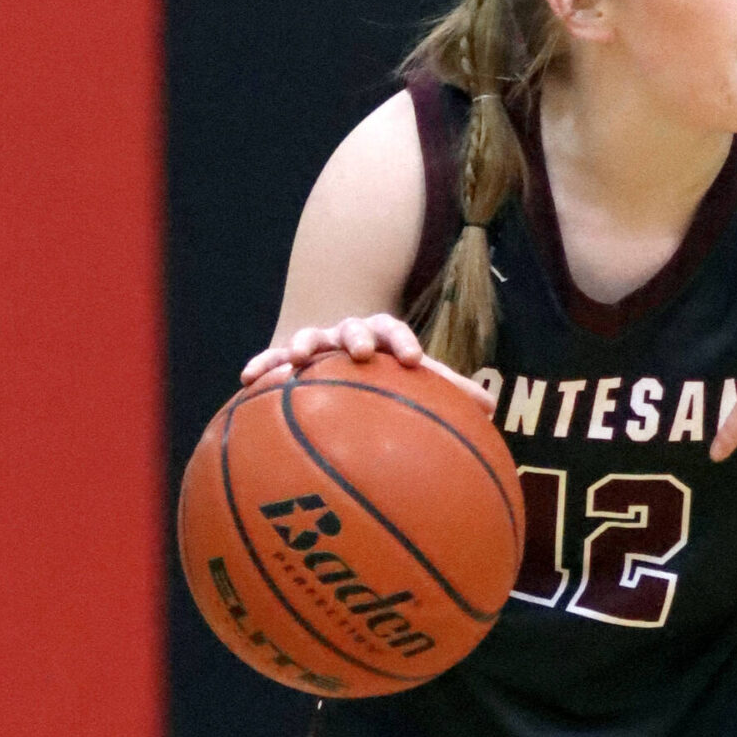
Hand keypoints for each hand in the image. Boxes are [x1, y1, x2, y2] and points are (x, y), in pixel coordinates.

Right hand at [240, 313, 495, 412]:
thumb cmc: (387, 374)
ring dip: (303, 344)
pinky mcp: (288, 356)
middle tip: (359, 351)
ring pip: (309, 337)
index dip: (403, 342)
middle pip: (353, 327)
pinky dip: (262, 365)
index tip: (410, 359)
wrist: (345, 353)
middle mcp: (349, 333)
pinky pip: (272, 359)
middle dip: (355, 336)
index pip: (395, 331)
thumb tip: (490, 408)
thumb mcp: (416, 380)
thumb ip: (448, 391)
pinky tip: (246, 379)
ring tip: (296, 360)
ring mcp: (317, 342)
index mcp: (383, 335)